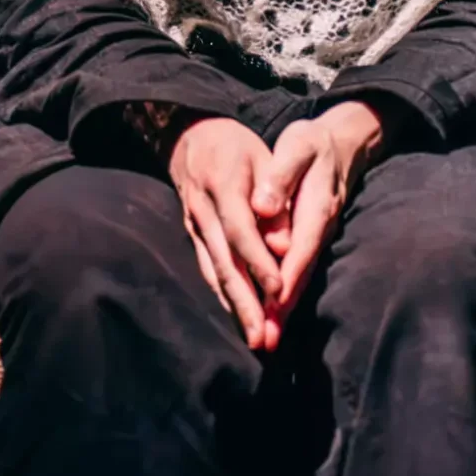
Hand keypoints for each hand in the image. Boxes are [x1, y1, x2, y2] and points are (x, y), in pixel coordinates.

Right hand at [166, 116, 284, 350]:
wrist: (190, 137)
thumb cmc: (236, 146)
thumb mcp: (263, 158)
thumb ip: (277, 198)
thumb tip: (285, 245)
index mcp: (223, 185)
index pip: (241, 231)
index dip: (259, 262)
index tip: (278, 291)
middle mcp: (203, 210)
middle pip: (224, 261)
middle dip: (244, 302)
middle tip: (261, 336)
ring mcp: (194, 224)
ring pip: (213, 271)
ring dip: (233, 307)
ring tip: (253, 338)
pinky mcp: (192, 235)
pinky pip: (207, 268)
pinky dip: (222, 294)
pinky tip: (237, 316)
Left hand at [253, 101, 387, 323]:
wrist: (341, 143)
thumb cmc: (312, 144)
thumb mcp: (296, 147)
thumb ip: (280, 176)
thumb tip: (263, 206)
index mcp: (316, 208)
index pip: (299, 250)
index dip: (286, 279)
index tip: (272, 306)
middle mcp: (319, 230)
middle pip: (300, 274)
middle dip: (283, 308)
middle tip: (265, 341)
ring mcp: (317, 238)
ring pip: (299, 278)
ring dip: (283, 309)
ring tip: (266, 339)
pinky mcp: (310, 240)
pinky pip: (297, 271)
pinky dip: (285, 294)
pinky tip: (272, 314)